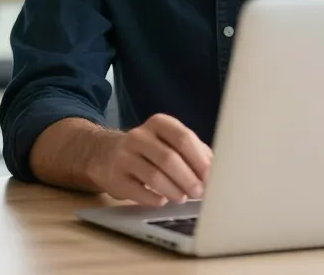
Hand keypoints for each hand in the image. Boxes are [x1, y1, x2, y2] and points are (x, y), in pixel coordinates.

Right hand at [90, 114, 211, 206]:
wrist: (105, 154)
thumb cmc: (149, 150)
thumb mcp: (169, 141)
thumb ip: (194, 152)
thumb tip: (218, 170)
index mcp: (158, 123)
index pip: (182, 137)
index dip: (199, 159)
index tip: (211, 176)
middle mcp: (139, 136)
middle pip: (169, 158)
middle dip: (189, 179)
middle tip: (200, 193)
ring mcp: (124, 156)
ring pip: (154, 176)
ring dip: (174, 191)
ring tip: (182, 197)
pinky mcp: (115, 177)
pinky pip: (139, 191)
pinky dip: (155, 199)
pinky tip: (162, 200)